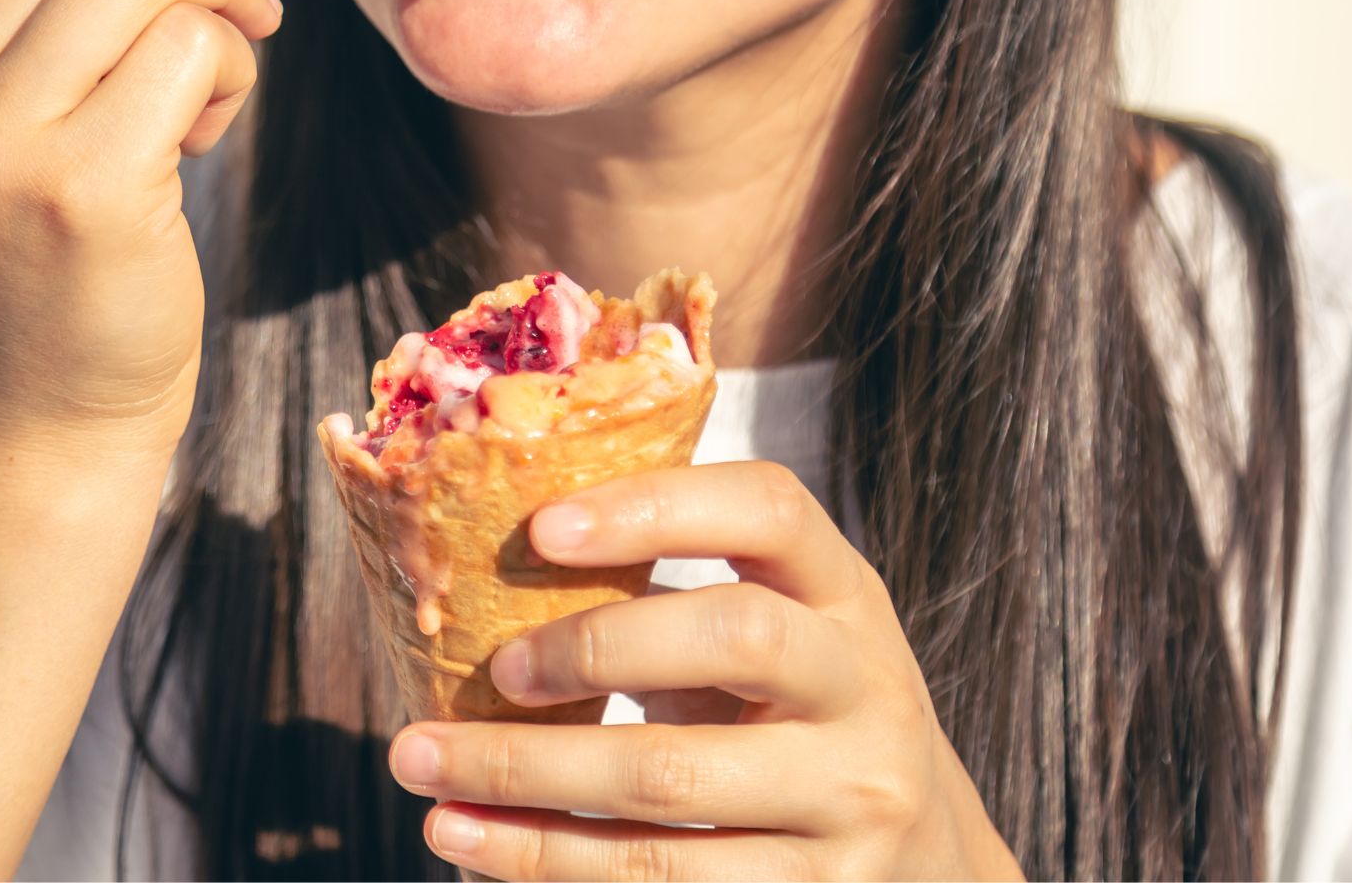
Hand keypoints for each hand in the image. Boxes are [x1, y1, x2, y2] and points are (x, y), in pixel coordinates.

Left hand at [387, 461, 1022, 879]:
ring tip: (424, 766)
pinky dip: (548, 860)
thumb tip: (488, 567)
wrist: (927, 857)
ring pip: (669, 784)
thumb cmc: (802, 714)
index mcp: (846, 593)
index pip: (768, 509)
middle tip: (489, 670)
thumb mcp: (784, 631)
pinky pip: (662, 880)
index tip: (541, 527)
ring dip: (524, 778)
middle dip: (591, 647)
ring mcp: (850, 802)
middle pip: (730, 637)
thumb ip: (682, 595)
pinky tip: (475, 842)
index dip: (655, 506)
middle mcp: (865, 688)